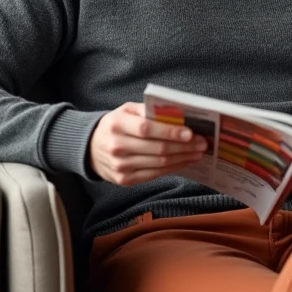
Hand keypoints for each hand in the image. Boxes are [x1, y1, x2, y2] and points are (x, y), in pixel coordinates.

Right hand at [89, 102, 207, 185]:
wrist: (89, 149)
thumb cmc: (115, 125)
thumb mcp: (126, 110)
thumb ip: (149, 110)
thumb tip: (178, 115)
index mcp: (117, 124)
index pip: (147, 129)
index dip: (170, 132)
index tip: (191, 133)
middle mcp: (117, 147)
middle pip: (157, 149)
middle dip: (184, 146)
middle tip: (203, 143)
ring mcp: (120, 166)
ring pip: (159, 163)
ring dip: (183, 158)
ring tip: (198, 152)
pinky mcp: (125, 180)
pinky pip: (155, 174)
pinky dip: (173, 168)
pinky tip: (185, 161)